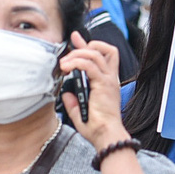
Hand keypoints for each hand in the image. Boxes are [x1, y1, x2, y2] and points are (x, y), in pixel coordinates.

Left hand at [59, 31, 130, 150]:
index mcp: (106, 82)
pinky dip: (76, 62)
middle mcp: (109, 78)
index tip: (75, 38)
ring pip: (94, 53)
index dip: (87, 44)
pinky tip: (67, 67)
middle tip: (67, 54)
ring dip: (76, 54)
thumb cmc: (97, 128)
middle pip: (100, 50)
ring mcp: (108, 80)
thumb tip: (65, 93)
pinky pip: (89, 65)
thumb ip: (72, 102)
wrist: (106, 135)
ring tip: (64, 64)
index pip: (100, 55)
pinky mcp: (103, 84)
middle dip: (82, 46)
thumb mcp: (80, 112)